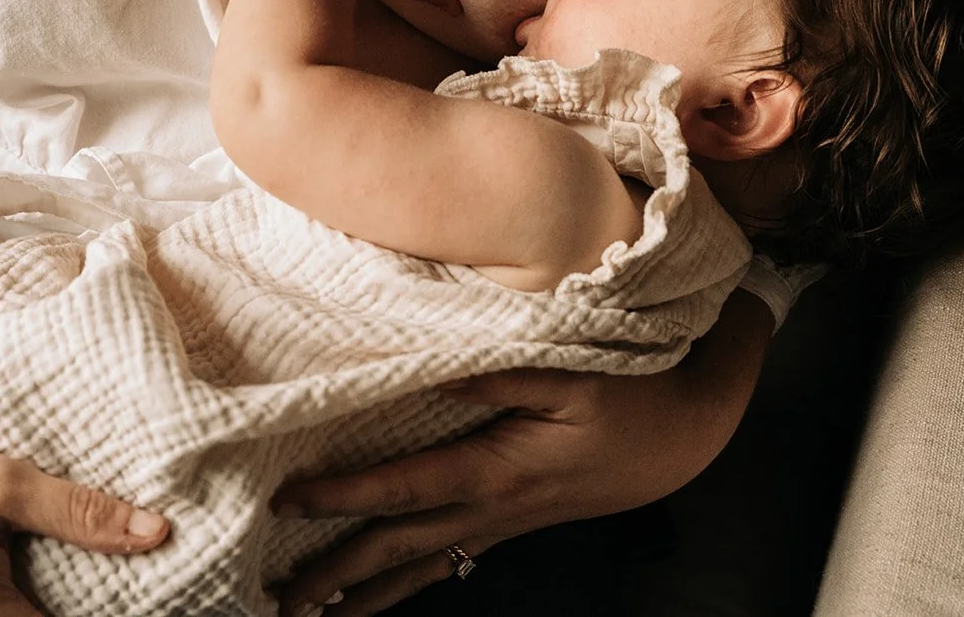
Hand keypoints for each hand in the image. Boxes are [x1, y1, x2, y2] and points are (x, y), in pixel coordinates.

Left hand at [270, 291, 773, 615]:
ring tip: (314, 616)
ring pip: (423, 567)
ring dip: (366, 593)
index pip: (403, 490)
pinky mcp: (514, 521)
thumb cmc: (630, 395)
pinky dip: (409, 582)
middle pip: (400, 549)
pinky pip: (450, 559)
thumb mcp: (568, 372)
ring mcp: (503, 523)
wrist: (685, 434)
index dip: (342, 497)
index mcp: (497, 470)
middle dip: (336, 575)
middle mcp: (493, 508)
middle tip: (278, 601)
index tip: (287, 502)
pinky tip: (385, 591)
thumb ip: (493, 374)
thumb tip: (428, 371)